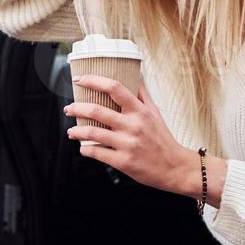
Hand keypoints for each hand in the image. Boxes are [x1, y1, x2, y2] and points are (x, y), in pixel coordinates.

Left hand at [64, 74, 194, 194]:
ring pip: (92, 133)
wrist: (175, 167)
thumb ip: (142, 95)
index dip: (93, 81)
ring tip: (71, 132)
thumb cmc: (163, 140)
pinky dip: (86, 150)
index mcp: (140, 111)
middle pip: (97, 110)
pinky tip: (83, 148)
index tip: (79, 80)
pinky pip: (97, 153)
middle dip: (77, 108)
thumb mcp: (155, 114)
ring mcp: (127, 144)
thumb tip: (134, 76)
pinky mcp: (123, 161)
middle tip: (69, 108)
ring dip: (77, 131)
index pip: (114, 88)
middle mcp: (133, 125)